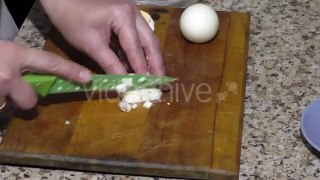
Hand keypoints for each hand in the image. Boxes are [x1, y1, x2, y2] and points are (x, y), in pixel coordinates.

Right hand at [0, 40, 90, 108]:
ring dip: (5, 98)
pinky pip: (0, 107)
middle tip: (12, 88)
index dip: (69, 71)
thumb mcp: (4, 49)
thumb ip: (19, 60)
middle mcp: (9, 76)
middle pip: (30, 100)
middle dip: (25, 98)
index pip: (50, 63)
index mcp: (16, 55)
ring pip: (11, 105)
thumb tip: (32, 73)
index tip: (87, 77)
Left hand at [40, 0, 164, 74]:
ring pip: (148, 37)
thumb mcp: (90, 44)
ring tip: (155, 74)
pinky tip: (142, 62)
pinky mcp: (128, 14)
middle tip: (161, 80)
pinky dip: (141, 50)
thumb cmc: (72, 19)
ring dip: (151, 56)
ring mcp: (133, 11)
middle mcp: (134, 12)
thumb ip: (109, 63)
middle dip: (156, 62)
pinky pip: (139, 34)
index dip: (141, 68)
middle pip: (150, 41)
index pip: (135, 48)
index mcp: (123, 16)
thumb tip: (123, 81)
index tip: (147, 85)